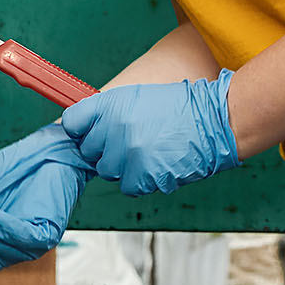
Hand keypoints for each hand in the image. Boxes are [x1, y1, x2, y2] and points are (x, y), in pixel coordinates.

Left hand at [58, 71, 241, 196]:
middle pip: (88, 151)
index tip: (90, 131)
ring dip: (122, 166)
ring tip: (147, 151)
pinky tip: (156, 164)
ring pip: (106, 171)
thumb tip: (84, 129)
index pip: (71, 122)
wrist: (212, 122)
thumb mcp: (136, 98)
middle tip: (130, 140)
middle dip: (104, 148)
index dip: (82, 129)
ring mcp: (126, 155)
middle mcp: (113, 129)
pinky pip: (127, 186)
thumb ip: (107, 112)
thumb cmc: (178, 108)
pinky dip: (139, 180)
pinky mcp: (140, 177)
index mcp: (110, 104)